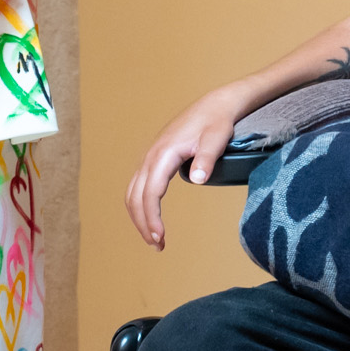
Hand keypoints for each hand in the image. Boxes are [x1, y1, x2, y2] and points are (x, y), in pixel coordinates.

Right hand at [124, 88, 249, 250]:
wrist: (214, 104)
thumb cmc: (217, 121)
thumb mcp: (217, 138)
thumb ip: (207, 158)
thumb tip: (197, 179)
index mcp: (163, 153)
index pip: (150, 192)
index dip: (152, 217)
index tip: (160, 237)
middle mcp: (151, 156)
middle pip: (136, 196)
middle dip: (143, 223)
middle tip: (158, 246)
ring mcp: (150, 157)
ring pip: (132, 192)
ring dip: (139, 217)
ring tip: (155, 238)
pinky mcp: (154, 159)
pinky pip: (138, 185)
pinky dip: (140, 205)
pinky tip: (151, 217)